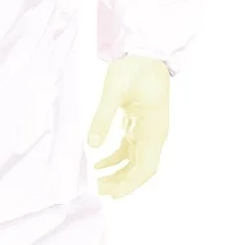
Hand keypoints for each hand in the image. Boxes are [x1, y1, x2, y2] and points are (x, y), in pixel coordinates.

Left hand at [86, 56, 170, 199]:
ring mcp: (148, 130)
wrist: (146, 50)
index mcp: (154, 129)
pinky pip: (130, 150)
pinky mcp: (140, 125)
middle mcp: (155, 134)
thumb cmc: (134, 67)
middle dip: (122, 183)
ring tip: (97, 183)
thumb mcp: (113, 90)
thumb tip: (90, 145)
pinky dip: (115, 160)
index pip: (146, 168)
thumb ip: (102, 118)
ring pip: (136, 162)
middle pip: (142, 169)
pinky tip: (99, 165)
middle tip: (98, 191)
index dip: (130, 184)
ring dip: (119, 174)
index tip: (112, 195)